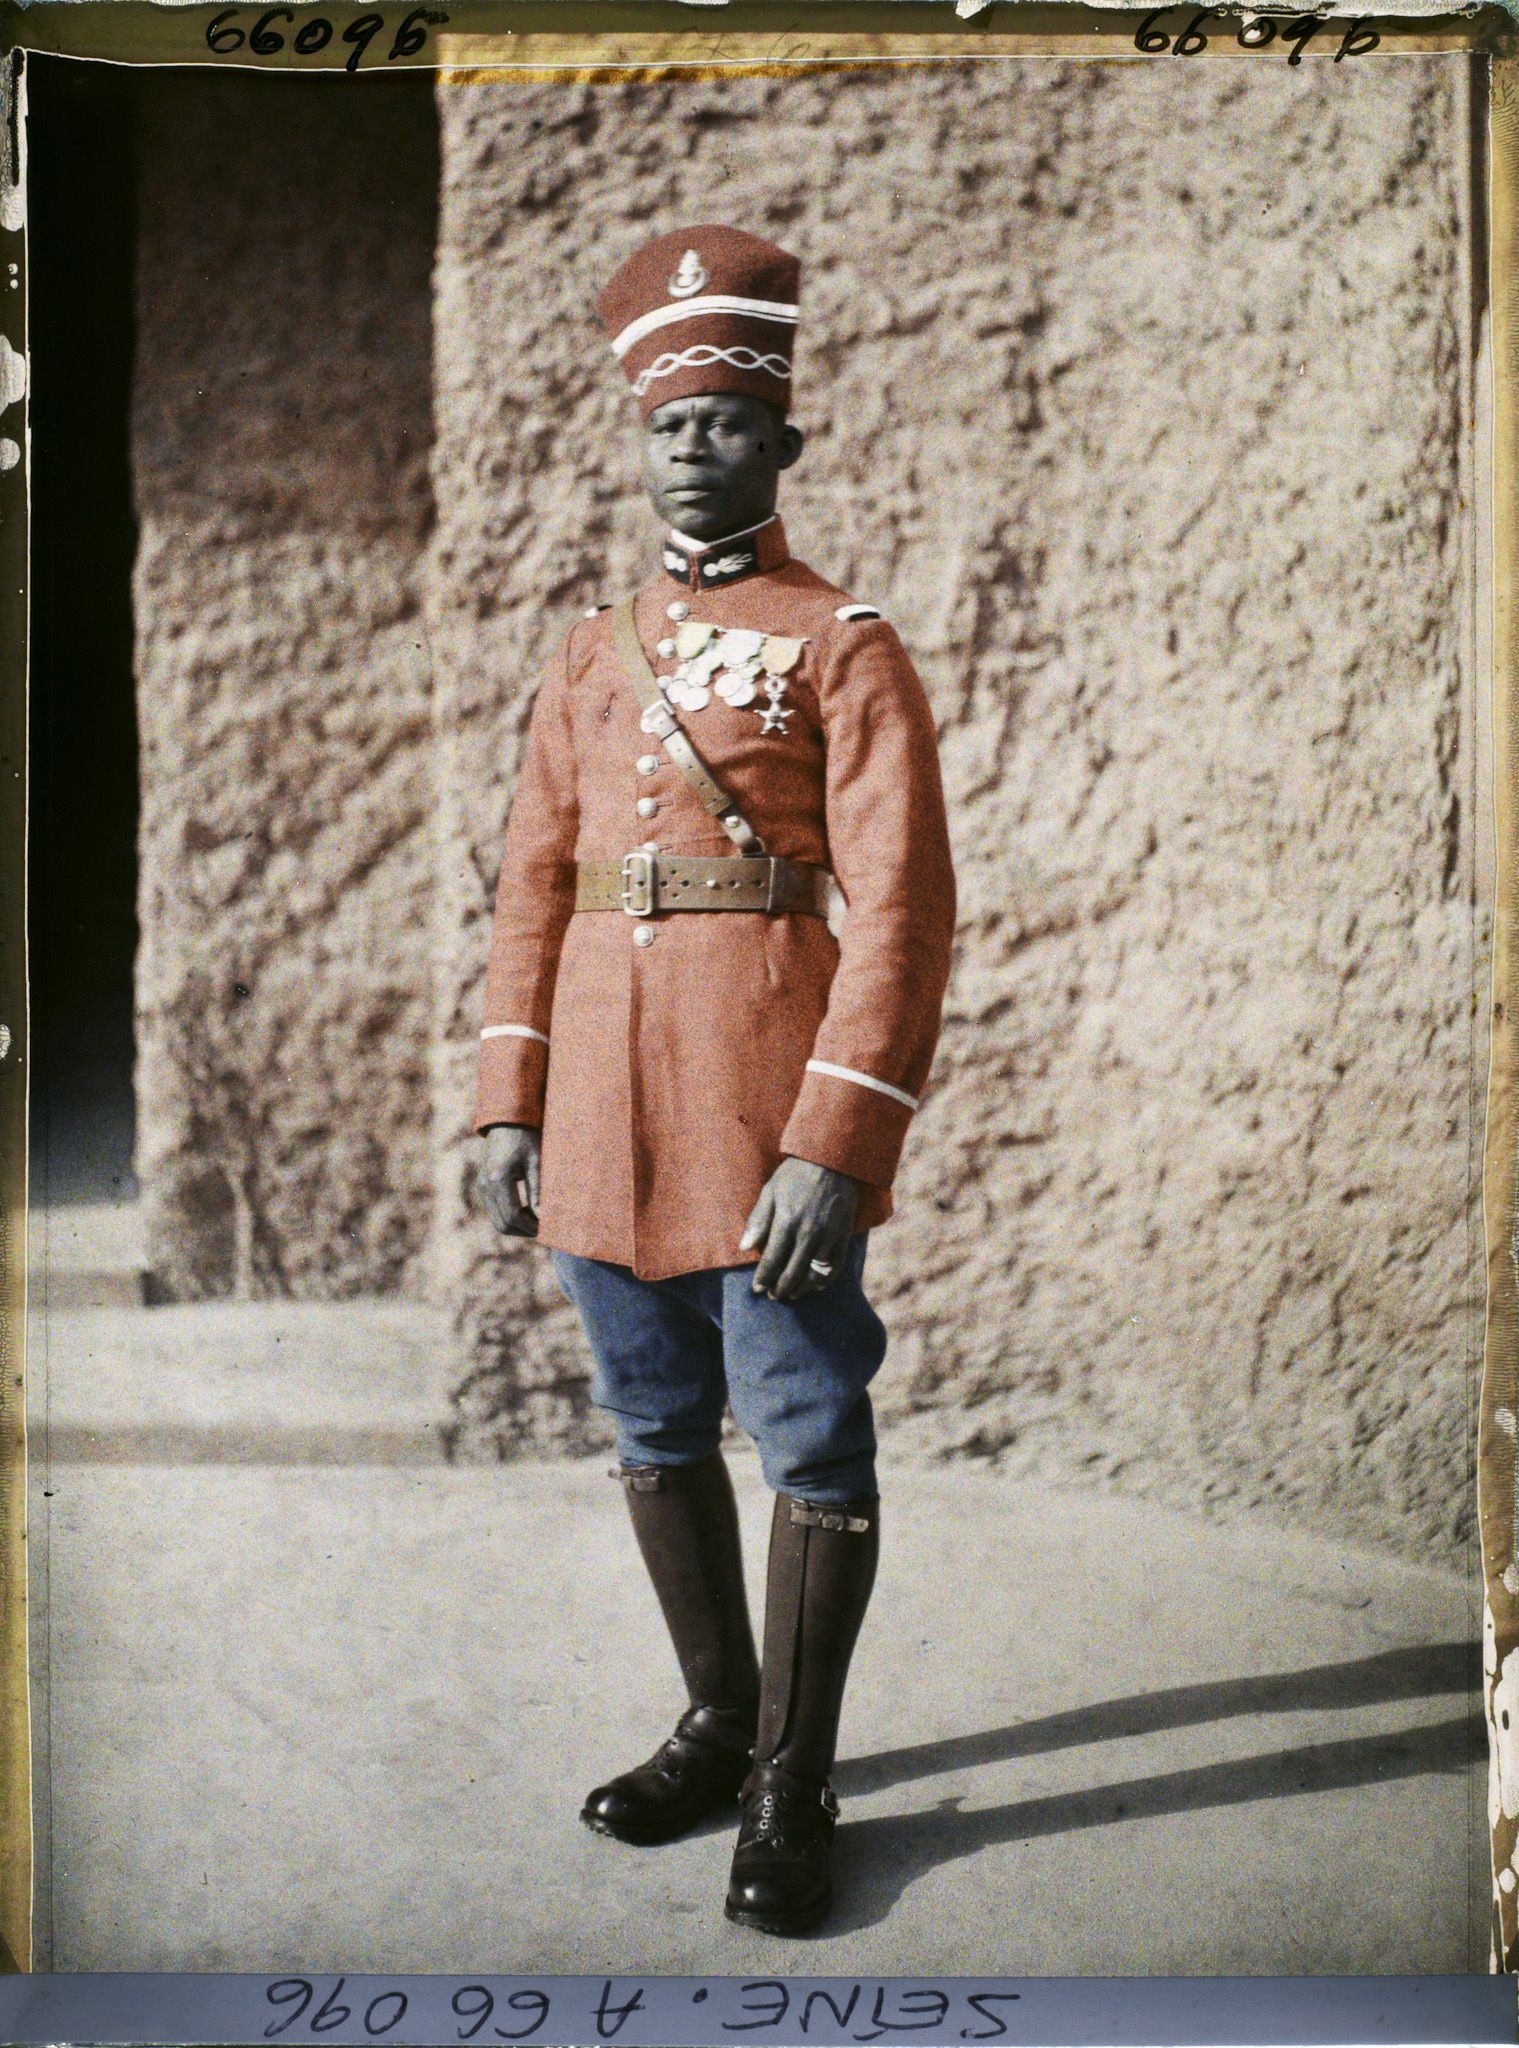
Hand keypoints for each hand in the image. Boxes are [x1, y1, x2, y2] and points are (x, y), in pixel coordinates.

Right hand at [478, 1123, 541, 1236]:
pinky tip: (527, 1212)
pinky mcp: (482, 1187)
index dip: (530, 1226)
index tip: (546, 1228)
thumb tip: (544, 1218)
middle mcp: (485, 1185)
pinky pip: (495, 1211)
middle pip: (502, 1224)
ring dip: (517, 1226)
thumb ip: (538, 1191)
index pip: (512, 1216)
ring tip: (537, 1221)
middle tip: (543, 1228)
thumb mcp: (536, 1162)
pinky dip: (510, 1217)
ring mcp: (481, 1187)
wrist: (506, 1121)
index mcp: (498, 1178)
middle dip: (523, 1230)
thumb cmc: (525, 1137)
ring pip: (497, 1221)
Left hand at [741, 1157, 858, 1301]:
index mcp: (786, 1221)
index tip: (757, 1289)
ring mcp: (828, 1236)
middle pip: (792, 1273)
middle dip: (780, 1289)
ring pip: (814, 1275)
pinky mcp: (843, 1236)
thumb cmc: (795, 1174)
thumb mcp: (770, 1191)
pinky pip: (835, 1267)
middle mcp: (808, 1233)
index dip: (763, 1278)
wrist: (831, 1160)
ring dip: (801, 1289)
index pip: (772, 1260)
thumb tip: (745, 1248)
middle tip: (773, 1296)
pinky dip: (825, 1281)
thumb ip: (758, 1221)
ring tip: (792, 1294)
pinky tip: (816, 1286)